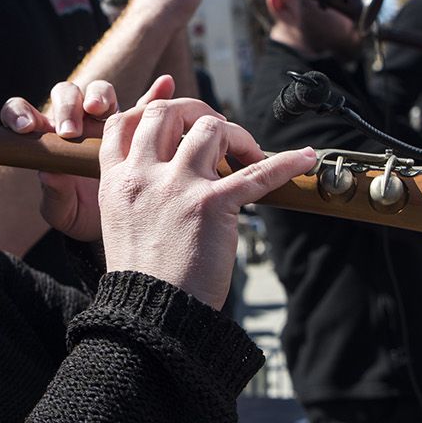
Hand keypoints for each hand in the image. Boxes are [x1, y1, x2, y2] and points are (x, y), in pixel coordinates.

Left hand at [0, 76, 168, 241]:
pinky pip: (146, 104)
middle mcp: (75, 123)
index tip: (25, 128)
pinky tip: (166, 84)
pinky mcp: (134, 127)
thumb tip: (49, 174)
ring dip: (99, 96)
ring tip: (101, 110)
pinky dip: (156, 92)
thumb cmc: (80, 214)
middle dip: (66, 106)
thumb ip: (54, 195)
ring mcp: (105, 122)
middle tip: (70, 132)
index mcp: (48, 140)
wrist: (116, 225)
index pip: (23, 113)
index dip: (19, 113)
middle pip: (66, 94)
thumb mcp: (64, 212)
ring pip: (99, 92)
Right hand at [97, 95, 315, 308]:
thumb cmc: (143, 278)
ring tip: (248, 154)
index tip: (177, 115)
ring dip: (236, 135)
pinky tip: (303, 160)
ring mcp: (178, 187)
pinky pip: (257, 173)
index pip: (125, 122)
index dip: (152, 108)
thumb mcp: (121, 223)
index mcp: (118, 181)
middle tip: (218, 131)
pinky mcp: (212, 205)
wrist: (152, 313)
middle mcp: (144, 176)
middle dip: (197, 111)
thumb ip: (137, 192)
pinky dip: (285, 163)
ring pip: (211, 129)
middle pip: (169, 112)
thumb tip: (168, 174)